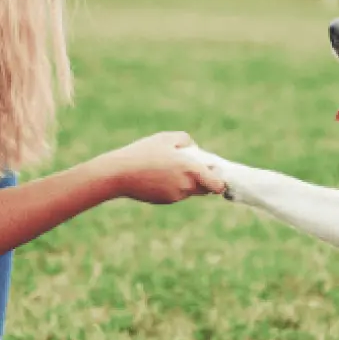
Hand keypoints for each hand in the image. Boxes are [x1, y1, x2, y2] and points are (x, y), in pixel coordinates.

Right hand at [94, 132, 226, 203]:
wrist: (119, 174)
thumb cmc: (142, 153)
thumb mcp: (165, 138)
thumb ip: (185, 141)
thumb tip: (194, 149)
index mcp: (191, 170)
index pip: (217, 185)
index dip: (219, 180)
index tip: (215, 173)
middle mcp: (186, 186)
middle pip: (205, 188)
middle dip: (203, 179)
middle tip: (191, 166)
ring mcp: (175, 196)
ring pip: (189, 191)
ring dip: (186, 182)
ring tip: (169, 168)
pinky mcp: (165, 201)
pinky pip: (176, 194)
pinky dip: (173, 187)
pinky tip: (158, 176)